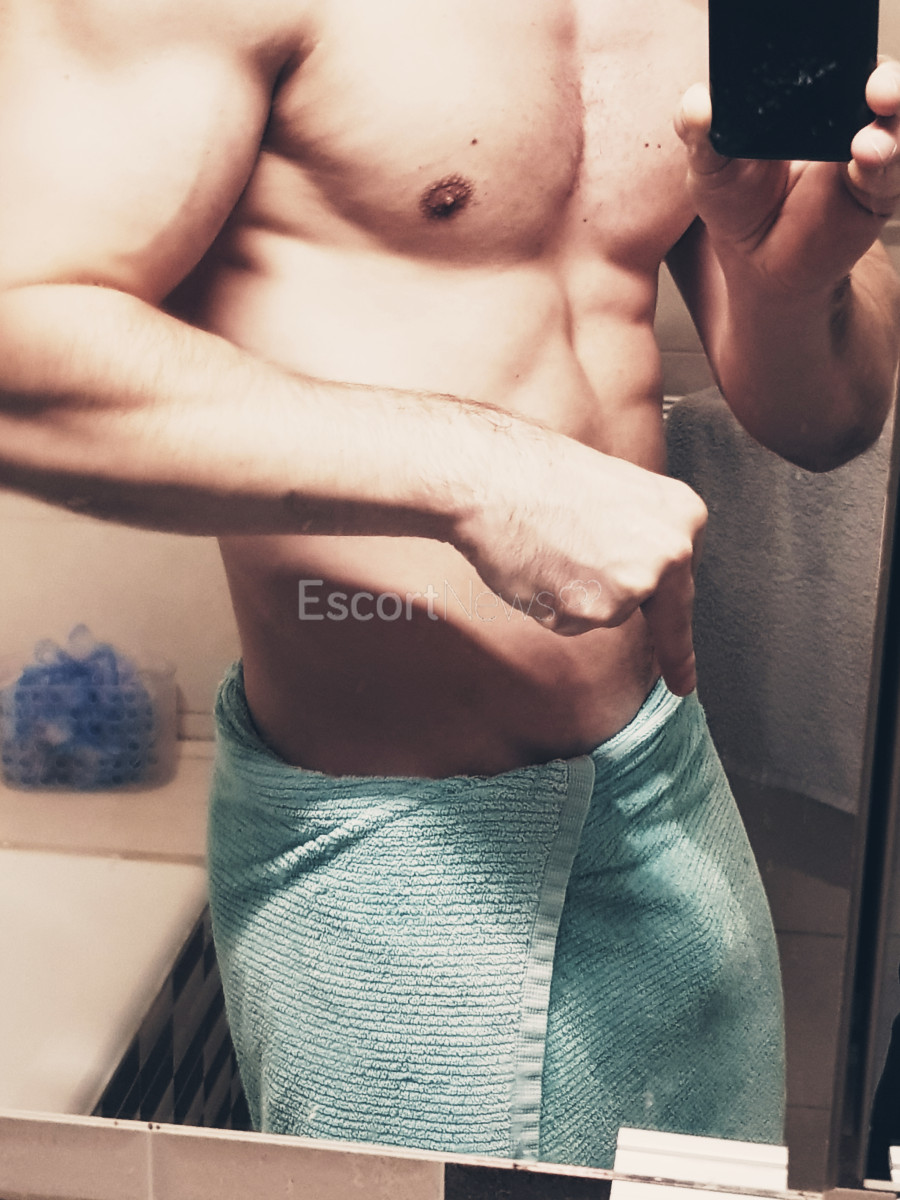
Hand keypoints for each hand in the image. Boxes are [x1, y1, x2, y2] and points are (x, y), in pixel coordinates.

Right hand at [453, 431, 706, 695]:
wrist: (494, 479)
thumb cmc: (541, 479)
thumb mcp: (617, 497)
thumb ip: (640, 538)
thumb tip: (645, 581)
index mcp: (683, 515)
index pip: (687, 583)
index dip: (679, 623)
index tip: (689, 676)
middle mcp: (671, 551)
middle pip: (659, 610)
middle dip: (659, 641)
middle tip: (677, 678)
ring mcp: (635, 583)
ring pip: (608, 615)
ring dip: (578, 598)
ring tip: (552, 552)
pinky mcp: (595, 610)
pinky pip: (574, 623)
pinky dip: (553, 605)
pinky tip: (539, 567)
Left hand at [674, 62, 899, 295]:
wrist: (761, 265)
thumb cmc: (740, 207)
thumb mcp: (711, 169)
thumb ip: (700, 134)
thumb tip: (698, 103)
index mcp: (807, 99)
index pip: (833, 60)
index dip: (840, 52)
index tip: (835, 51)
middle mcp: (844, 117)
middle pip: (878, 79)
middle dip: (884, 78)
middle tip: (875, 89)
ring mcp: (865, 152)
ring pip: (896, 121)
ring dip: (894, 119)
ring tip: (867, 142)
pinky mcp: (877, 191)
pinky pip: (891, 171)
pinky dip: (885, 162)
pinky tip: (867, 157)